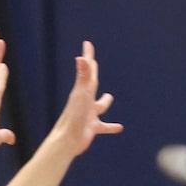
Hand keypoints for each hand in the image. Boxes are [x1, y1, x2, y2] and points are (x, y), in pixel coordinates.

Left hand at [45, 42, 120, 157]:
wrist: (67, 140)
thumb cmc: (73, 118)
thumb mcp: (81, 95)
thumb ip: (83, 76)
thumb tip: (82, 58)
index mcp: (82, 91)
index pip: (87, 70)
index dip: (88, 56)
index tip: (87, 44)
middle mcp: (85, 100)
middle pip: (91, 83)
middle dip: (93, 72)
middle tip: (93, 61)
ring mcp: (88, 114)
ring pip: (99, 105)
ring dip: (104, 101)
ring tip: (109, 97)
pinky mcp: (92, 127)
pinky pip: (104, 126)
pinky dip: (111, 126)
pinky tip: (119, 127)